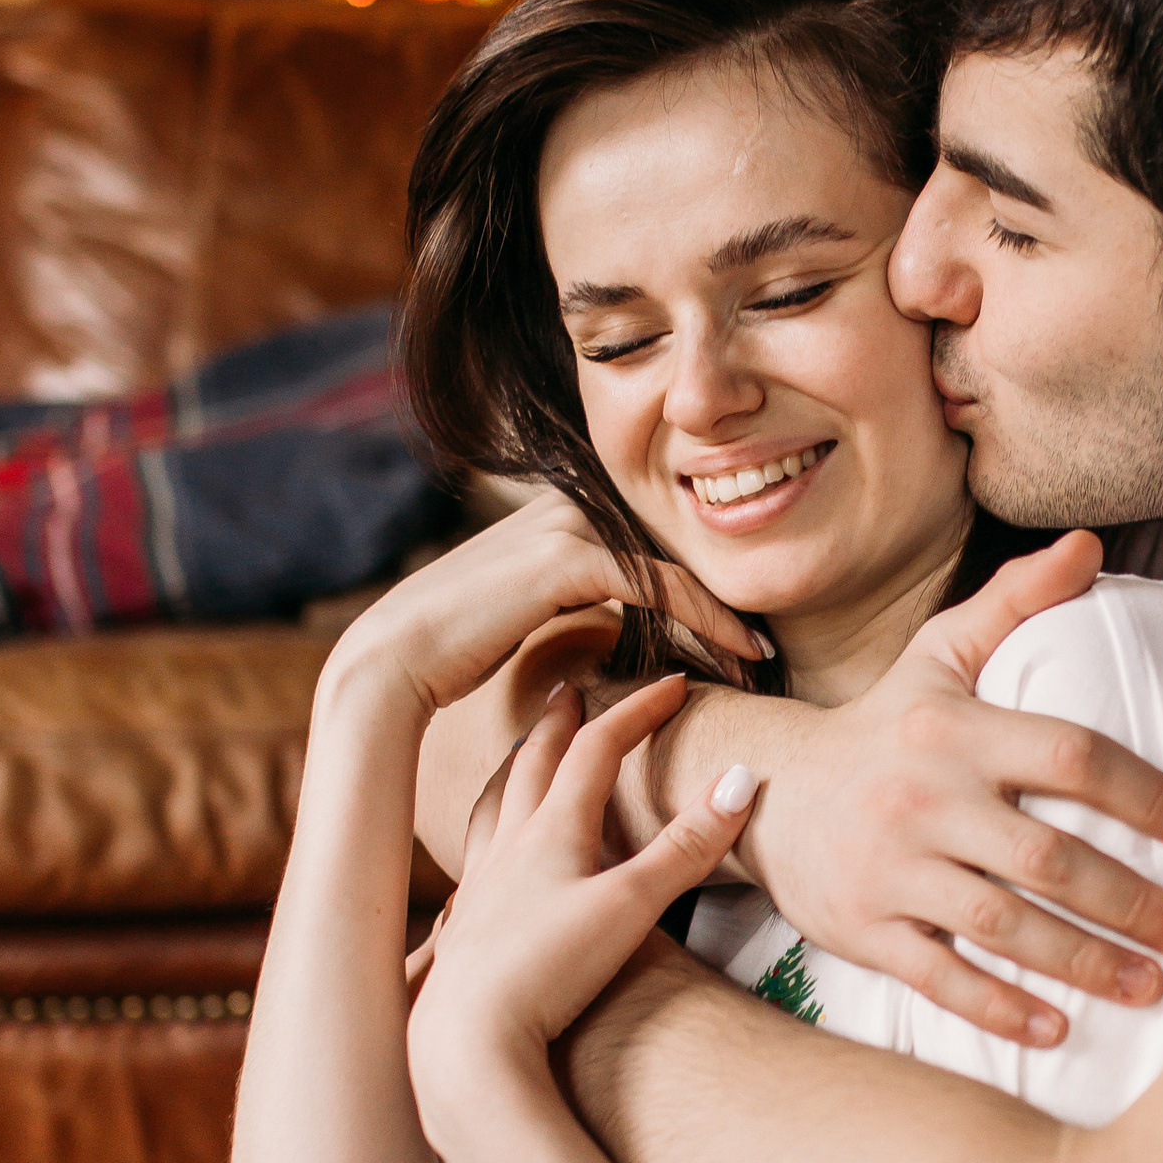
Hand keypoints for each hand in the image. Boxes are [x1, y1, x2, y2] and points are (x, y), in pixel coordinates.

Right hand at [328, 485, 761, 725]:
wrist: (396, 659)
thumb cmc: (458, 649)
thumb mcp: (533, 614)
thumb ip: (580, 604)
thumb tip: (622, 630)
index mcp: (562, 509)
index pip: (652, 535)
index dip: (701, 579)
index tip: (741, 631)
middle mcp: (569, 503)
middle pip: (671, 540)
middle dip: (723, 589)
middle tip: (767, 643)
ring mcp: (569, 525)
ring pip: (675, 560)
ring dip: (726, 609)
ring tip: (763, 655)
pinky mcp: (569, 559)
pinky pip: (661, 586)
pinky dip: (708, 618)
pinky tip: (743, 652)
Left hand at [409, 677, 753, 1162]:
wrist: (466, 1040)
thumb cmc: (548, 970)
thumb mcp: (633, 905)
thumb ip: (687, 847)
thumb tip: (742, 778)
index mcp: (550, 830)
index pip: (598, 748)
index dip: (637, 710)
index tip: (673, 683)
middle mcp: (508, 847)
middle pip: (533, 763)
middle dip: (558, 723)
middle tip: (569, 691)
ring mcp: (480, 887)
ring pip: (494, 807)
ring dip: (513, 770)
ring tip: (520, 755)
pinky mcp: (465, 929)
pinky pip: (473, 861)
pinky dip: (484, 836)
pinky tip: (484, 858)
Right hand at [747, 531, 1162, 1047]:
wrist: (765, 790)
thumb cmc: (882, 724)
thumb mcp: (941, 655)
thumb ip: (1016, 602)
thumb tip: (1088, 545)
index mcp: (956, 731)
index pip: (1072, 756)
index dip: (1148, 795)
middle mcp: (924, 798)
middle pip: (1050, 856)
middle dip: (1134, 903)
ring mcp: (892, 869)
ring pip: (1004, 926)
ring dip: (1086, 963)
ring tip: (1152, 986)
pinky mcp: (863, 928)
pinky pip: (941, 977)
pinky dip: (1000, 1007)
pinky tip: (1058, 1029)